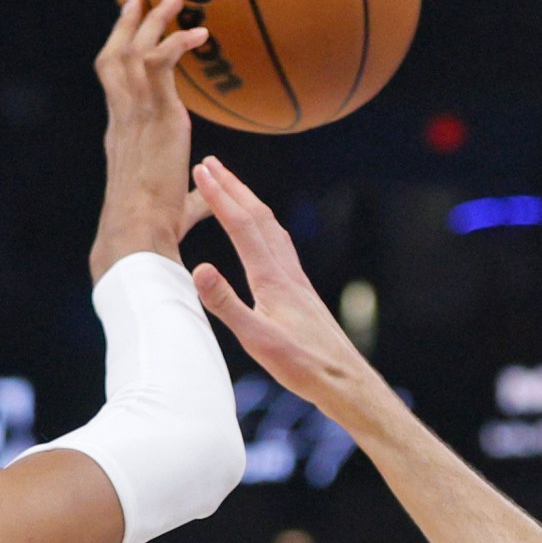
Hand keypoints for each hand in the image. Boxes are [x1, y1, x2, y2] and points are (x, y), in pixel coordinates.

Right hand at [90, 0, 212, 280]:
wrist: (136, 235)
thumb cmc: (152, 232)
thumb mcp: (175, 209)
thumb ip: (191, 198)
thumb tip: (205, 199)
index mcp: (121, 137)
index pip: (113, 85)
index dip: (119, 54)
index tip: (131, 34)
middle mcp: (122, 120)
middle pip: (114, 57)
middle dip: (127, 26)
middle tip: (139, 0)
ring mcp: (136, 115)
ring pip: (134, 51)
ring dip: (153, 23)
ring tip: (174, 1)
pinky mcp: (157, 116)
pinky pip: (160, 62)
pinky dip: (178, 43)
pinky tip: (199, 35)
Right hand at [189, 158, 379, 415]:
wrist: (342, 379)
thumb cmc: (301, 365)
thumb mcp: (256, 340)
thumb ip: (226, 304)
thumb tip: (199, 268)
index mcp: (272, 278)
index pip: (241, 225)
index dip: (220, 196)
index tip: (200, 171)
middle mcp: (286, 271)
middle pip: (258, 216)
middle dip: (232, 187)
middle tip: (210, 164)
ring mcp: (296, 279)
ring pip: (271, 227)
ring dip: (248, 202)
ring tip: (231, 186)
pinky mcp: (301, 291)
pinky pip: (279, 244)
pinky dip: (264, 225)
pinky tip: (263, 232)